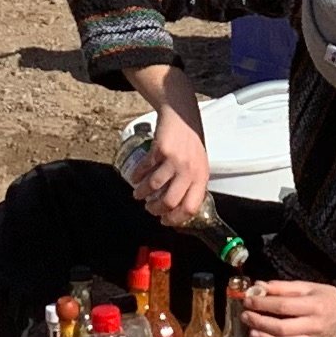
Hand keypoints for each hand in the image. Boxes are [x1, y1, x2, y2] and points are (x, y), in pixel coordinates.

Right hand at [126, 82, 210, 222]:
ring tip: (138, 195)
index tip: (165, 221)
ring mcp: (175, 160)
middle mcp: (189, 170)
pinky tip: (134, 178)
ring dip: (143, 194)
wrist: (182, 115)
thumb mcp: (198, 164)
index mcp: (201, 177)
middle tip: (149, 209)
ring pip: (154, 187)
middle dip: (156, 210)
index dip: (176, 218)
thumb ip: (192, 183)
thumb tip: (179, 205)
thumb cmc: (191, 141)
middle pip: (170, 201)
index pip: (191, 207)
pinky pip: (145, 169)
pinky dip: (137, 176)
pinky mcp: (160, 150)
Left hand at [235, 279, 335, 336]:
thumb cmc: (325, 298)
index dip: (263, 304)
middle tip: (246, 316)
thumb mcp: (307, 287)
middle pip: (282, 328)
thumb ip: (282, 287)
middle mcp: (313, 326)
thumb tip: (258, 287)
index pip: (283, 306)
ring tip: (251, 332)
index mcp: (313, 306)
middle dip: (260, 322)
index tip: (247, 300)